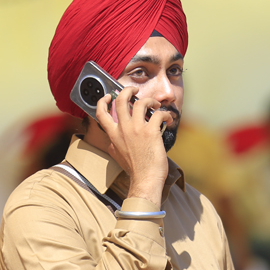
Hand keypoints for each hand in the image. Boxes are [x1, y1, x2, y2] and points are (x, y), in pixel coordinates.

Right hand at [95, 88, 172, 205]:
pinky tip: (168, 119)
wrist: (145, 180)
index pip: (101, 113)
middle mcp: (123, 129)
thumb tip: (113, 140)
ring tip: (156, 105)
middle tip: (135, 90)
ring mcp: (137, 129)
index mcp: (114, 135)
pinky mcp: (151, 132)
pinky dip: (165, 114)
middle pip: (121, 100)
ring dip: (151, 100)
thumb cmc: (135, 170)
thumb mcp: (117, 155)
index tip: (108, 96)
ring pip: (142, 102)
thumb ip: (114, 144)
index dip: (102, 101)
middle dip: (128, 90)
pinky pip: (159, 114)